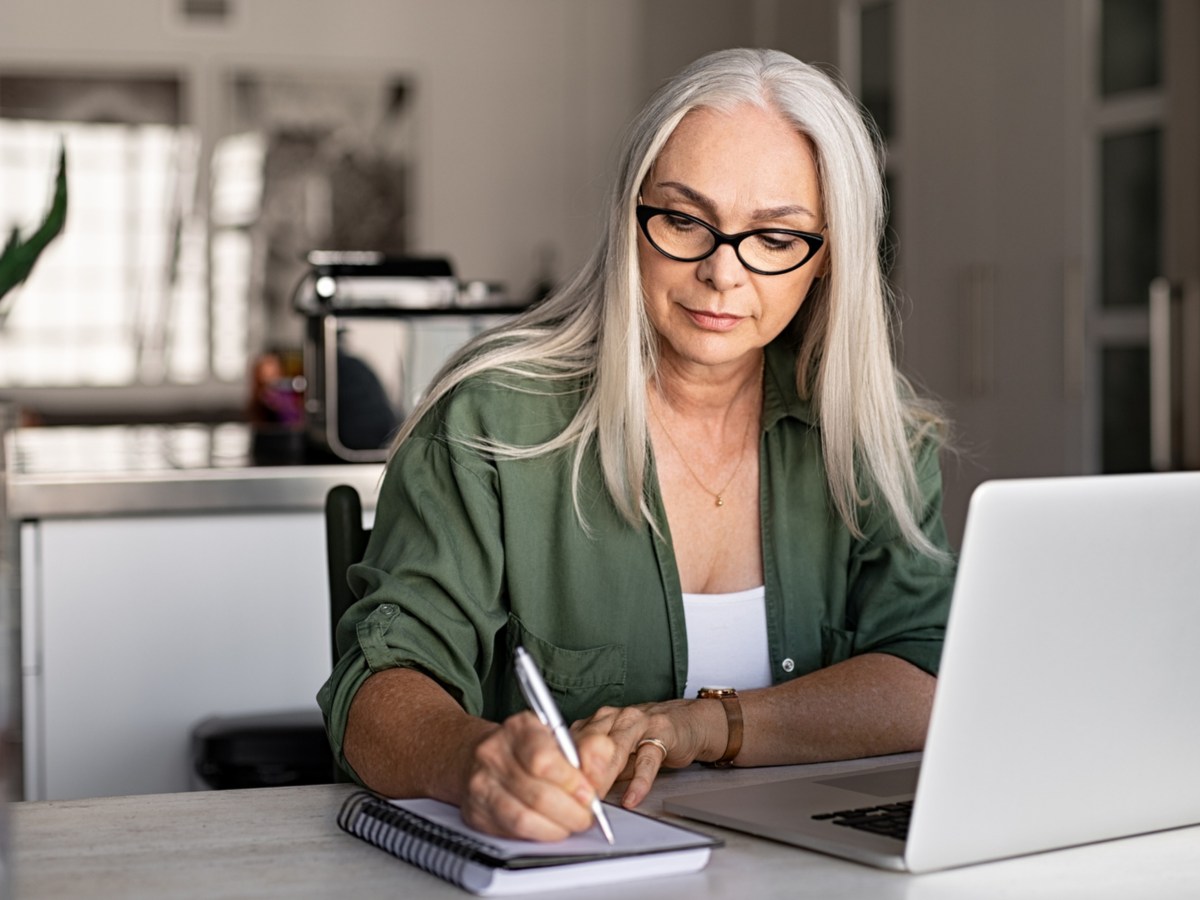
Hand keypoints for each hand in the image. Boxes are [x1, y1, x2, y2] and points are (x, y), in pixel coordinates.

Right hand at [457, 711, 615, 840]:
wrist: (484, 755)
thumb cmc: (528, 748)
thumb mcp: (561, 737)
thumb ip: (589, 750)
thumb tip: (600, 773)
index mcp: (519, 728)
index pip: (543, 760)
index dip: (571, 783)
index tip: (589, 794)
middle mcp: (494, 753)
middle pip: (537, 794)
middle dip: (571, 812)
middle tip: (586, 815)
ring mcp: (481, 784)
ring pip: (523, 818)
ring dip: (556, 827)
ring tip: (570, 823)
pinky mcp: (476, 811)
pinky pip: (512, 832)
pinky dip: (538, 835)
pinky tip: (550, 827)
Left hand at [571, 700, 716, 808]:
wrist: (685, 722)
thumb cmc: (646, 738)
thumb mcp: (616, 753)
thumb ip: (596, 769)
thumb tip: (572, 795)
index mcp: (597, 721)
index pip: (572, 742)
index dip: (563, 768)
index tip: (557, 792)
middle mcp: (614, 717)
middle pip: (590, 743)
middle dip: (580, 773)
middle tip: (574, 799)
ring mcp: (638, 723)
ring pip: (615, 748)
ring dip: (604, 775)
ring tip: (597, 798)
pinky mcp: (662, 733)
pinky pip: (648, 759)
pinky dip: (639, 781)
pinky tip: (632, 797)